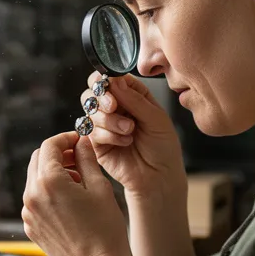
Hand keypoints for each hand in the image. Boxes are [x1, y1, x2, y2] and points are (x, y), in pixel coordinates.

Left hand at [22, 132, 130, 255]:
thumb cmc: (105, 229)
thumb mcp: (99, 187)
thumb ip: (86, 159)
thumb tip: (81, 141)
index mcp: (49, 182)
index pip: (49, 146)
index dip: (65, 138)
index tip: (78, 140)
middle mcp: (32, 196)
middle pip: (38, 159)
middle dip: (57, 153)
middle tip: (78, 158)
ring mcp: (28, 213)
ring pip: (35, 179)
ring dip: (53, 173)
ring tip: (78, 182)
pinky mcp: (31, 227)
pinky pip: (35, 199)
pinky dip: (48, 193)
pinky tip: (70, 201)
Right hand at [80, 72, 186, 197]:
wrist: (158, 177)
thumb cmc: (163, 147)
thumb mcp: (156, 118)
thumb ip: (135, 99)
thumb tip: (114, 79)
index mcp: (132, 96)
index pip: (111, 78)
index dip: (106, 79)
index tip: (111, 85)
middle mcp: (116, 108)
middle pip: (93, 92)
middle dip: (102, 98)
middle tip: (114, 107)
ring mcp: (104, 125)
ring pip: (91, 111)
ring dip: (109, 120)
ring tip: (129, 131)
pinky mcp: (96, 143)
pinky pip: (91, 131)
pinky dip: (107, 135)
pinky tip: (124, 142)